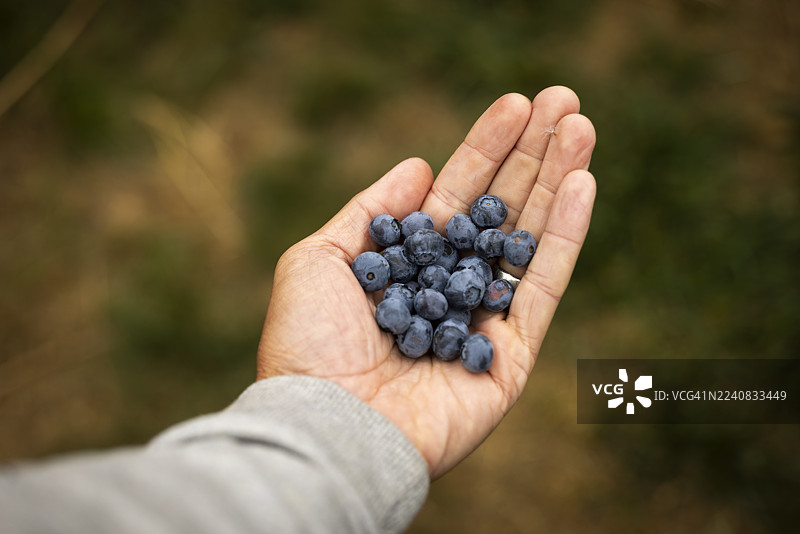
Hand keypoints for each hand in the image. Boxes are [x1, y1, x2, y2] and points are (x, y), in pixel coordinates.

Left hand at [257, 87, 595, 478]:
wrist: (327, 425)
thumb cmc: (310, 345)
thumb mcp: (319, 258)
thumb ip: (372, 211)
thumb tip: (420, 167)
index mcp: (406, 264)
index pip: (456, 195)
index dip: (486, 148)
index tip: (518, 103)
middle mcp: (448, 288)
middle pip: (500, 210)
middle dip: (532, 155)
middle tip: (566, 101)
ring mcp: (483, 321)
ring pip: (529, 241)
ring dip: (558, 182)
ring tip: (582, 127)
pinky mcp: (511, 358)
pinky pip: (544, 289)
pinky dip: (564, 238)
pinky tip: (582, 184)